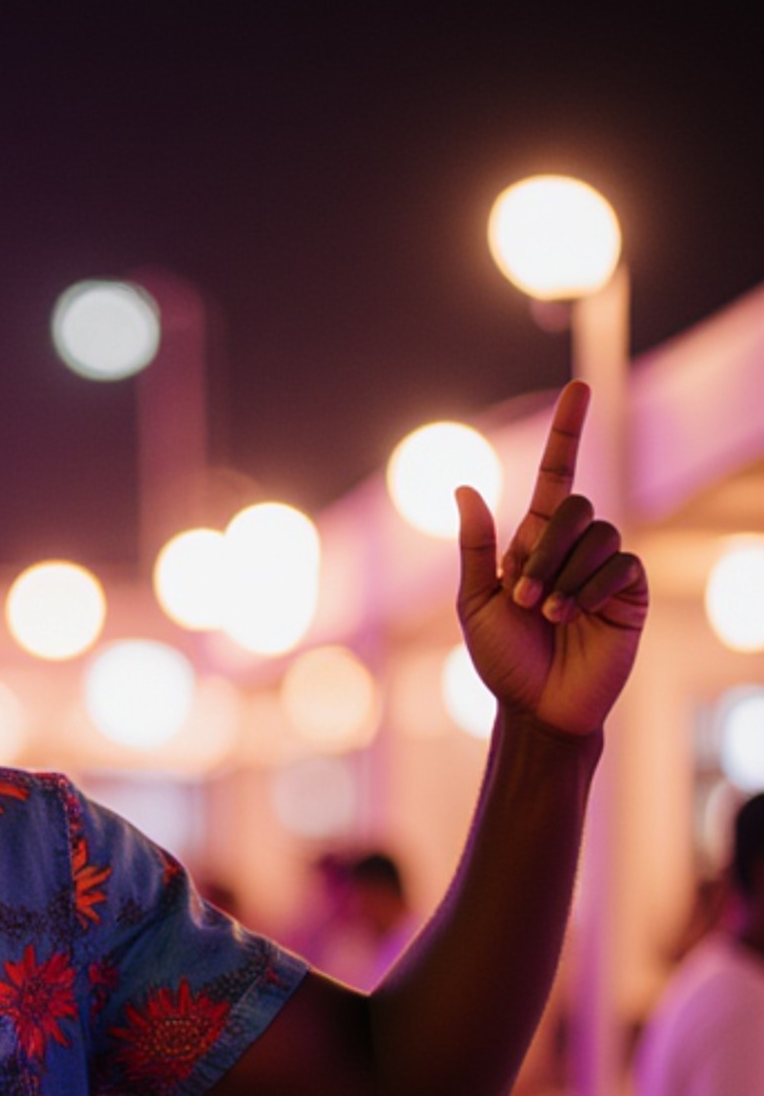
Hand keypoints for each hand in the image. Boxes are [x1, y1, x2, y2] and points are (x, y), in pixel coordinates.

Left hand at [453, 379, 647, 738]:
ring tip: (547, 615)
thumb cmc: (504, 662)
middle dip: (544, 550)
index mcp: (533, 542)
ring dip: (565, 575)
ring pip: (597, 533)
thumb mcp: (476, 604)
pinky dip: (591, 588)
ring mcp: (604, 568)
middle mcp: (572, 547)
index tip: (579, 387)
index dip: (567, 431)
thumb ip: (477, 547)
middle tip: (524, 598)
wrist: (537, 708)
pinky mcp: (630, 592)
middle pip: (573, 506)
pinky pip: (619, 564)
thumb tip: (465, 486)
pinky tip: (574, 617)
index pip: (557, 474)